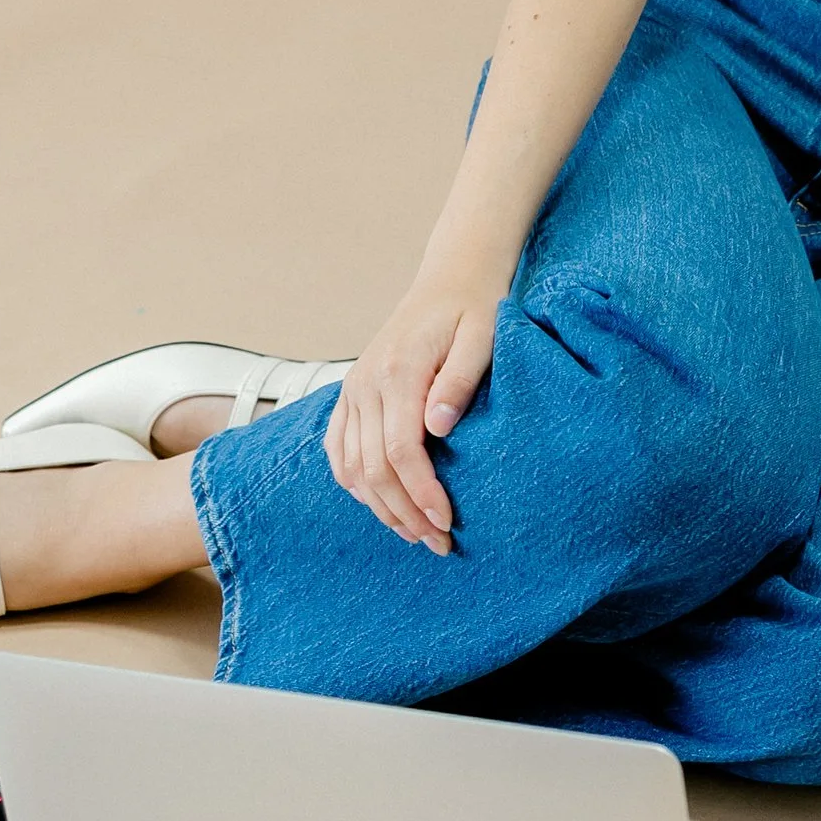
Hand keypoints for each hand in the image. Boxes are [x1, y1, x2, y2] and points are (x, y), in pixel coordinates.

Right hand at [323, 248, 511, 548]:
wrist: (451, 277)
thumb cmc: (475, 307)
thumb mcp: (483, 336)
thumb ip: (460, 381)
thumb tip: (439, 429)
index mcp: (398, 371)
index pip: (401, 451)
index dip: (422, 493)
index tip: (447, 522)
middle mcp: (366, 382)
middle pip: (374, 468)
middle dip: (404, 513)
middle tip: (438, 543)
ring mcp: (353, 388)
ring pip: (351, 466)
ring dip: (381, 507)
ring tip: (416, 534)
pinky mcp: (351, 393)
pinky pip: (338, 449)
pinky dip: (354, 483)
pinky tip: (381, 504)